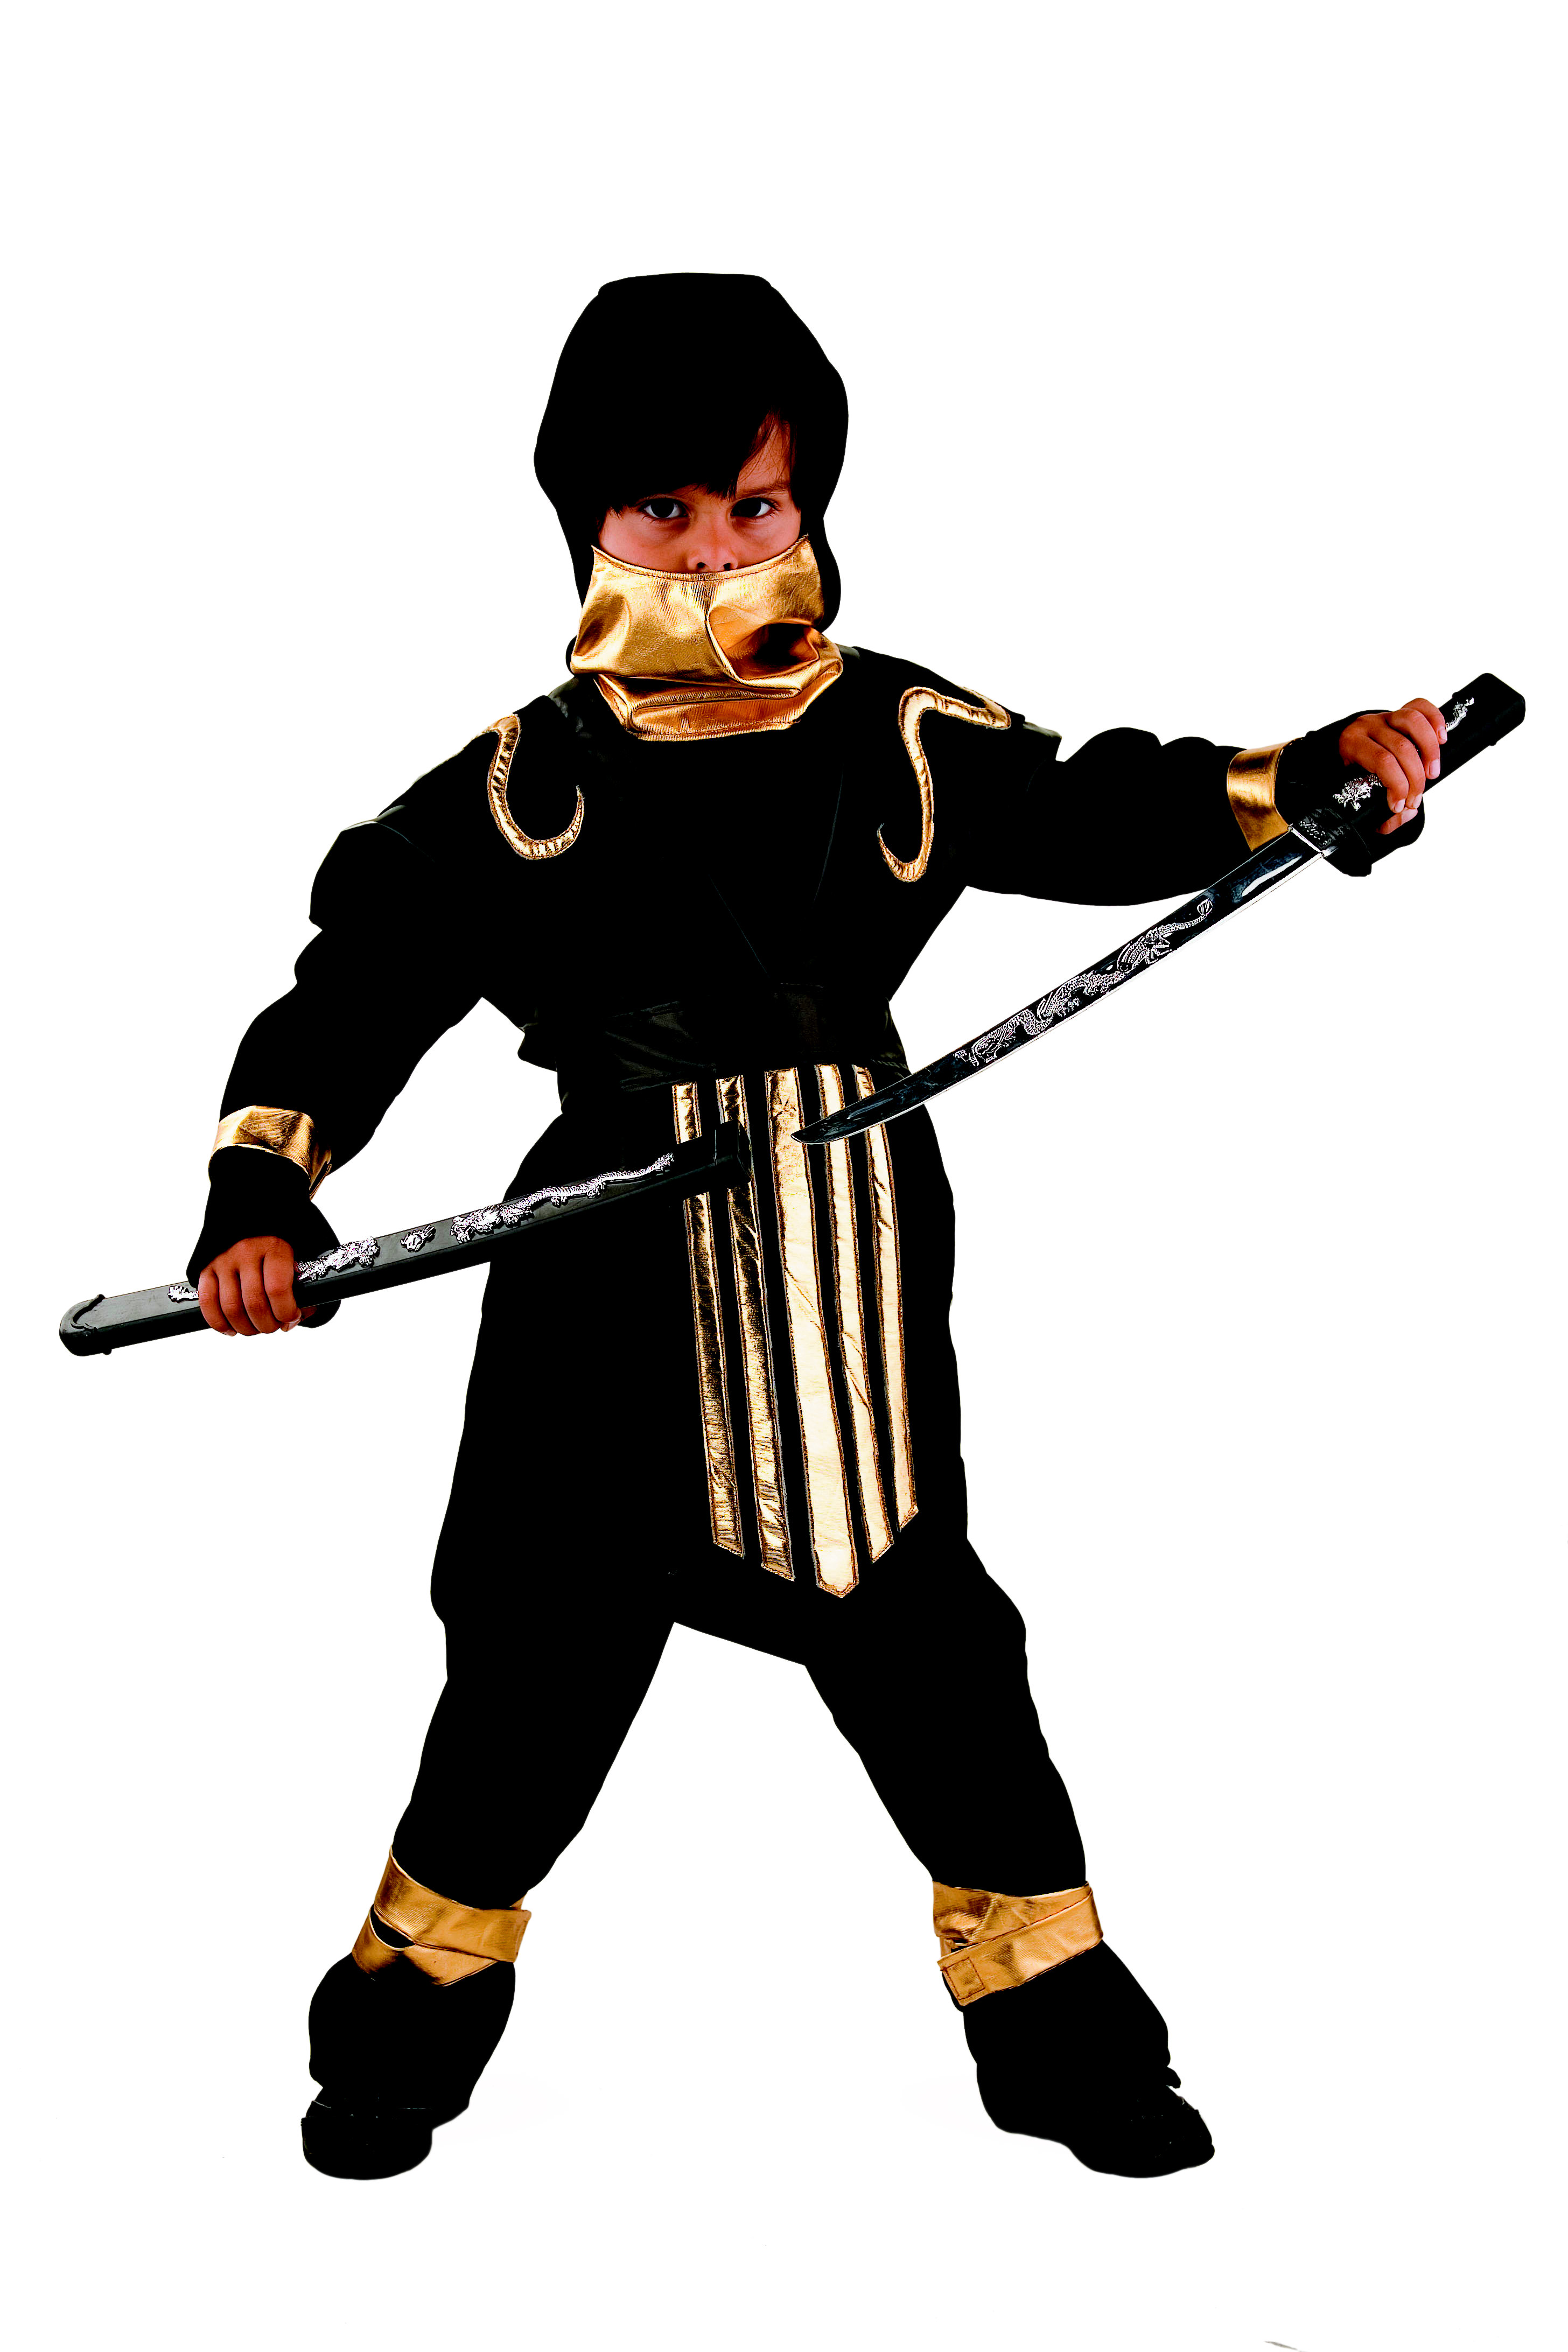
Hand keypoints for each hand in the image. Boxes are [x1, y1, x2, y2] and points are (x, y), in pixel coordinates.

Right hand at [197, 1235, 312, 1334]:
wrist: (255, 1221)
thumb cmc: (280, 1251)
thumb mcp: (299, 1260)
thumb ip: (302, 1289)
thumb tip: (292, 1321)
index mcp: (275, 1247)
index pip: (277, 1289)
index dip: (286, 1312)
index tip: (291, 1317)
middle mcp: (246, 1251)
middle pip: (254, 1303)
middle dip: (267, 1324)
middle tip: (273, 1326)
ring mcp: (223, 1259)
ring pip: (231, 1308)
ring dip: (246, 1328)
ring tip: (255, 1328)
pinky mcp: (206, 1268)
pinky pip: (208, 1303)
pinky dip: (219, 1323)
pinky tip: (231, 1329)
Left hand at [1338, 700, 1446, 834]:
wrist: (1349, 756)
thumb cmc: (1355, 777)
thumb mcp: (1358, 794)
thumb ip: (1380, 811)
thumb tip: (1405, 814)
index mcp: (1352, 743)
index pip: (1382, 761)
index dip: (1398, 785)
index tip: (1399, 806)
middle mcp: (1368, 725)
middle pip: (1402, 747)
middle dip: (1415, 778)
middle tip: (1416, 798)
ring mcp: (1385, 715)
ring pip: (1413, 721)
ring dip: (1429, 750)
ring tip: (1432, 773)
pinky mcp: (1401, 711)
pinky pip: (1421, 706)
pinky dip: (1436, 720)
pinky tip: (1442, 739)